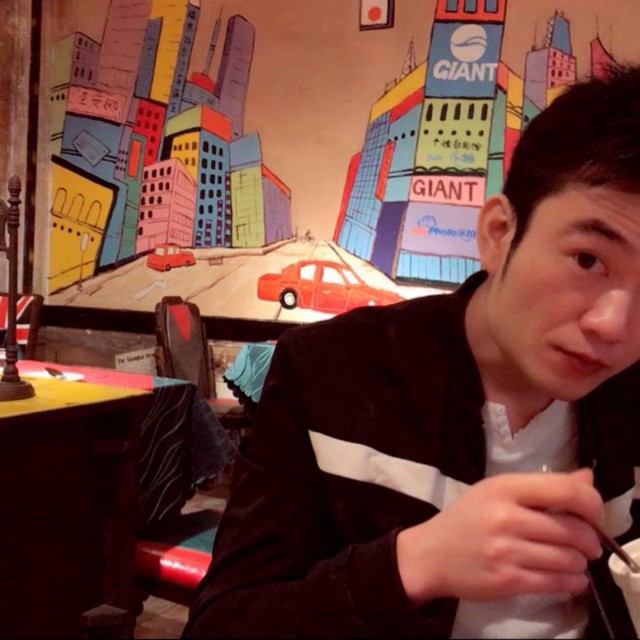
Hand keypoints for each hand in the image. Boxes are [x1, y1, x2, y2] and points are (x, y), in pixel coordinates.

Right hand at [396, 468, 602, 603]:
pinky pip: (556, 583)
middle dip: (591, 539)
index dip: (591, 503)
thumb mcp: (498, 492)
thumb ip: (542, 486)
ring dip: (580, 562)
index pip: (565, 490)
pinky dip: (573, 582)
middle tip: (589, 544)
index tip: (594, 514)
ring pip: (568, 559)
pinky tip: (570, 578)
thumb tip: (587, 480)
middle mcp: (506, 517)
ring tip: (574, 560)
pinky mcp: (507, 580)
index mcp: (504, 487)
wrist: (431, 553)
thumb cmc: (467, 519)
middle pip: (573, 529)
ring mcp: (506, 550)